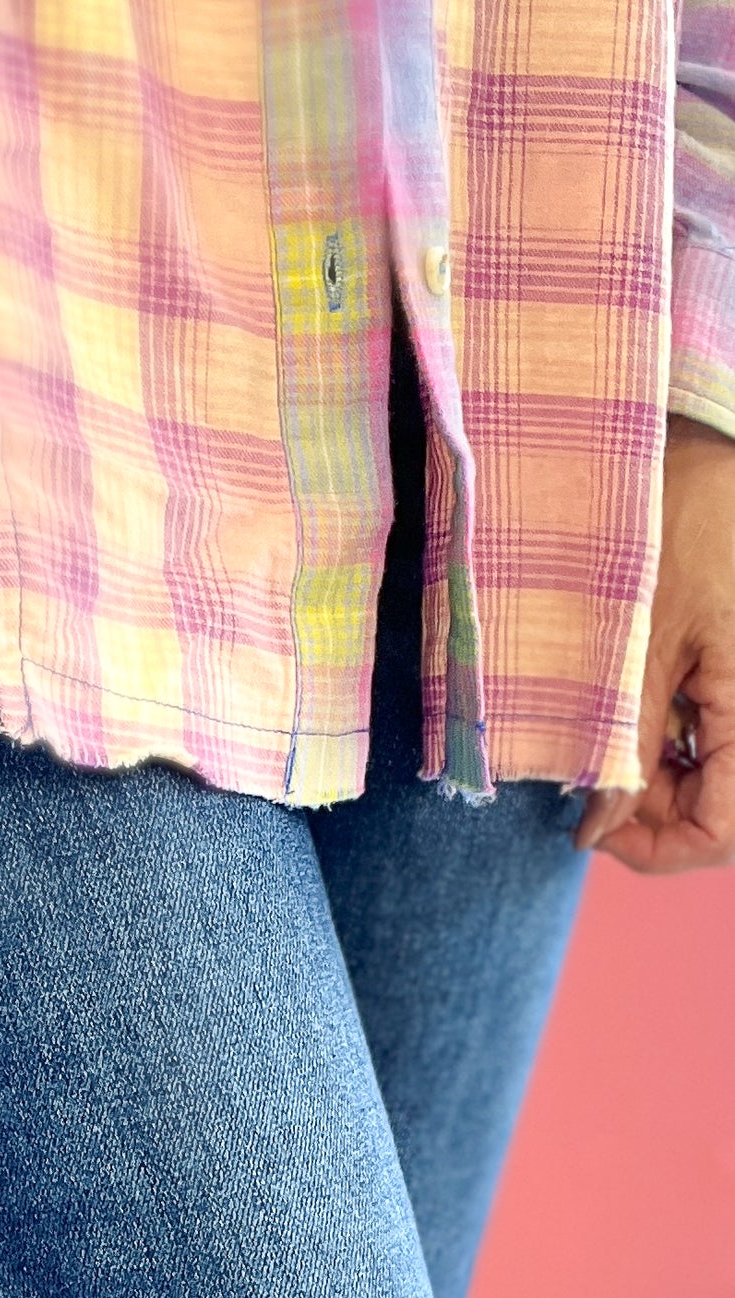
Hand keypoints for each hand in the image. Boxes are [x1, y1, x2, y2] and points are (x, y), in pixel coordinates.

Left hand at [576, 414, 734, 870]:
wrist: (706, 439)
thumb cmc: (679, 521)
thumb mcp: (637, 639)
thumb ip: (624, 739)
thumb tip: (597, 827)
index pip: (723, 831)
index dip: (655, 848)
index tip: (592, 830)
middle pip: (723, 810)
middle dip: (654, 811)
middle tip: (588, 783)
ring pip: (721, 775)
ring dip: (660, 774)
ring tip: (605, 738)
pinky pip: (720, 732)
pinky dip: (674, 738)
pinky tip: (632, 711)